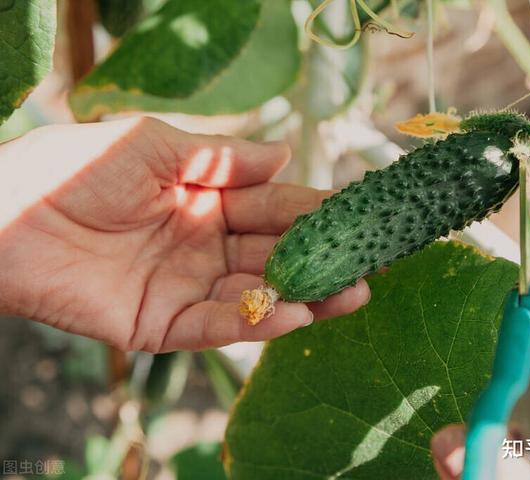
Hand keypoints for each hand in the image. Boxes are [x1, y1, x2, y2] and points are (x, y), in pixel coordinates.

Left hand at [0, 117, 368, 351]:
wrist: (5, 215)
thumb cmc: (75, 168)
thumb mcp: (155, 145)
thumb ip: (222, 157)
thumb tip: (286, 152)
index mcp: (206, 200)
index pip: (272, 205)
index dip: (315, 209)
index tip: (358, 213)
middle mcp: (205, 245)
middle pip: (275, 255)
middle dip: (323, 262)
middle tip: (370, 266)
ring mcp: (186, 287)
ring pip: (255, 296)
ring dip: (303, 298)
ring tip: (348, 297)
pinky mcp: (161, 325)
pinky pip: (215, 327)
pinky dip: (254, 323)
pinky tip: (292, 314)